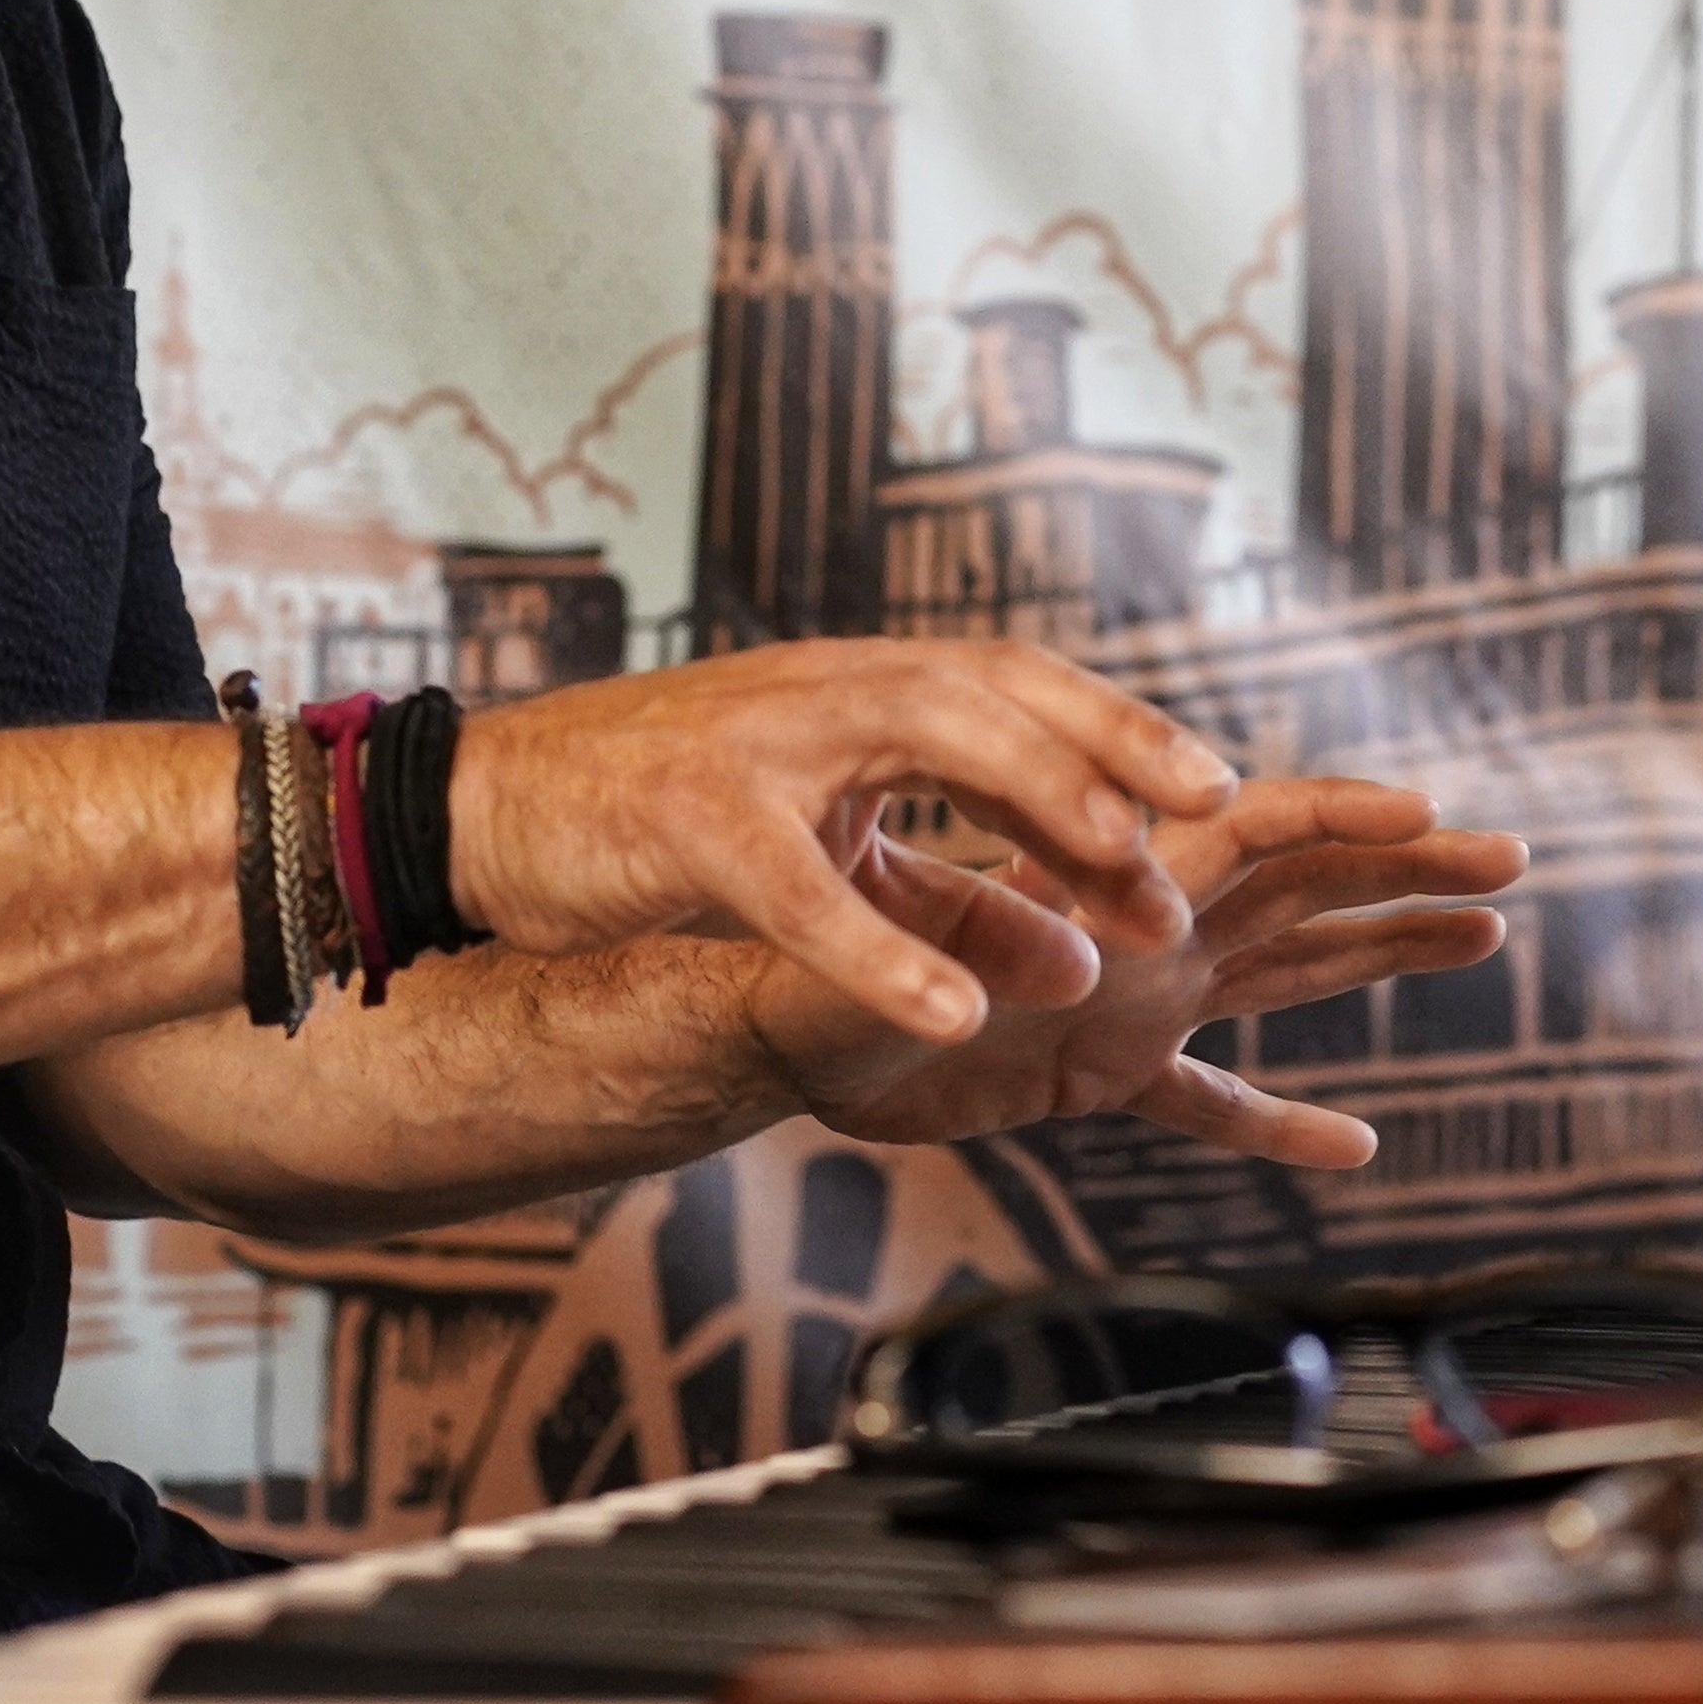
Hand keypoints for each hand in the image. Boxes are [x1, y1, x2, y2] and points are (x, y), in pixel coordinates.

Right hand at [447, 642, 1240, 1037]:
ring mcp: (756, 746)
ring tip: (1127, 883)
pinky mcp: (683, 821)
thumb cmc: (663, 825)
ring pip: (923, 742)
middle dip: (1110, 757)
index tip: (1218, 783)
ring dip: (1037, 806)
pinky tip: (951, 1017)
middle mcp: (823, 694)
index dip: (1119, 727)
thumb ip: (953, 900)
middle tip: (1208, 825)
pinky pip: (801, 892)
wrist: (484, 809)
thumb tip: (1086, 962)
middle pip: (997, 694)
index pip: (1017, 686)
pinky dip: (880, 953)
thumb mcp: (830, 854)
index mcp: (861, 693)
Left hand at [757, 778, 1528, 1167]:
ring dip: (1382, 953)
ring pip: (1287, 968)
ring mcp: (1134, 998)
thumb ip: (949, 955)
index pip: (1249, 826)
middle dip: (1409, 869)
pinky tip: (1353, 1145)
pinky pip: (1214, 1101)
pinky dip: (1282, 1126)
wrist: (767, 1027)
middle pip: (1305, 883)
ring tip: (1485, 938)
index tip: (1435, 817)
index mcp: (1097, 876)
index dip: (1346, 818)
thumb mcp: (872, 943)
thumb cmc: (805, 962)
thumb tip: (1032, 975)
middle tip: (1513, 860)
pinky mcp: (1104, 1072)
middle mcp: (1139, 926)